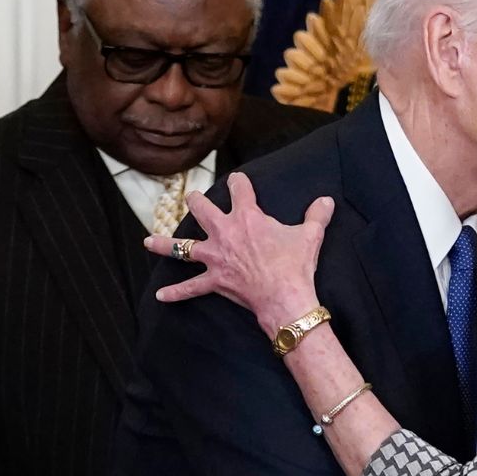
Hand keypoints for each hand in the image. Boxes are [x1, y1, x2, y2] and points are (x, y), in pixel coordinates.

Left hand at [143, 172, 334, 336]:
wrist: (284, 296)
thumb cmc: (295, 264)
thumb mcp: (311, 235)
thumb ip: (317, 215)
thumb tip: (327, 200)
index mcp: (247, 217)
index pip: (239, 189)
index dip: (238, 182)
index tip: (237, 179)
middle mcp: (224, 233)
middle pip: (202, 210)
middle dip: (196, 202)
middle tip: (193, 198)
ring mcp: (215, 258)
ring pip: (182, 248)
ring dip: (165, 244)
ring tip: (149, 241)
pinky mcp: (214, 281)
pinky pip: (190, 288)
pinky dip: (176, 292)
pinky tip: (161, 295)